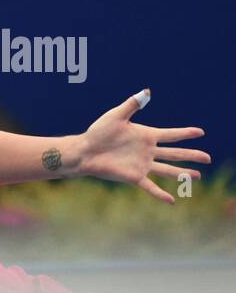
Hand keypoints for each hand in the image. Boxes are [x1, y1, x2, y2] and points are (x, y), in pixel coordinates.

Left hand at [78, 89, 209, 204]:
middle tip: (207, 158)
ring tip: (197, 176)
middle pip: (175, 153)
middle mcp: (147, 151)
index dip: (186, 133)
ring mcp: (142, 164)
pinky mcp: (133, 176)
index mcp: (146, 135)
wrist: (84, 151)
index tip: (200, 132)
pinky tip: (171, 201)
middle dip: (192, 155)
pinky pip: (150, 186)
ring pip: (168, 170)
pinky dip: (160, 194)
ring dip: (183, 173)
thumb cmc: (97, 132)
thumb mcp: (116, 115)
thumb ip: (132, 104)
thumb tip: (147, 91)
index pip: (171, 134)